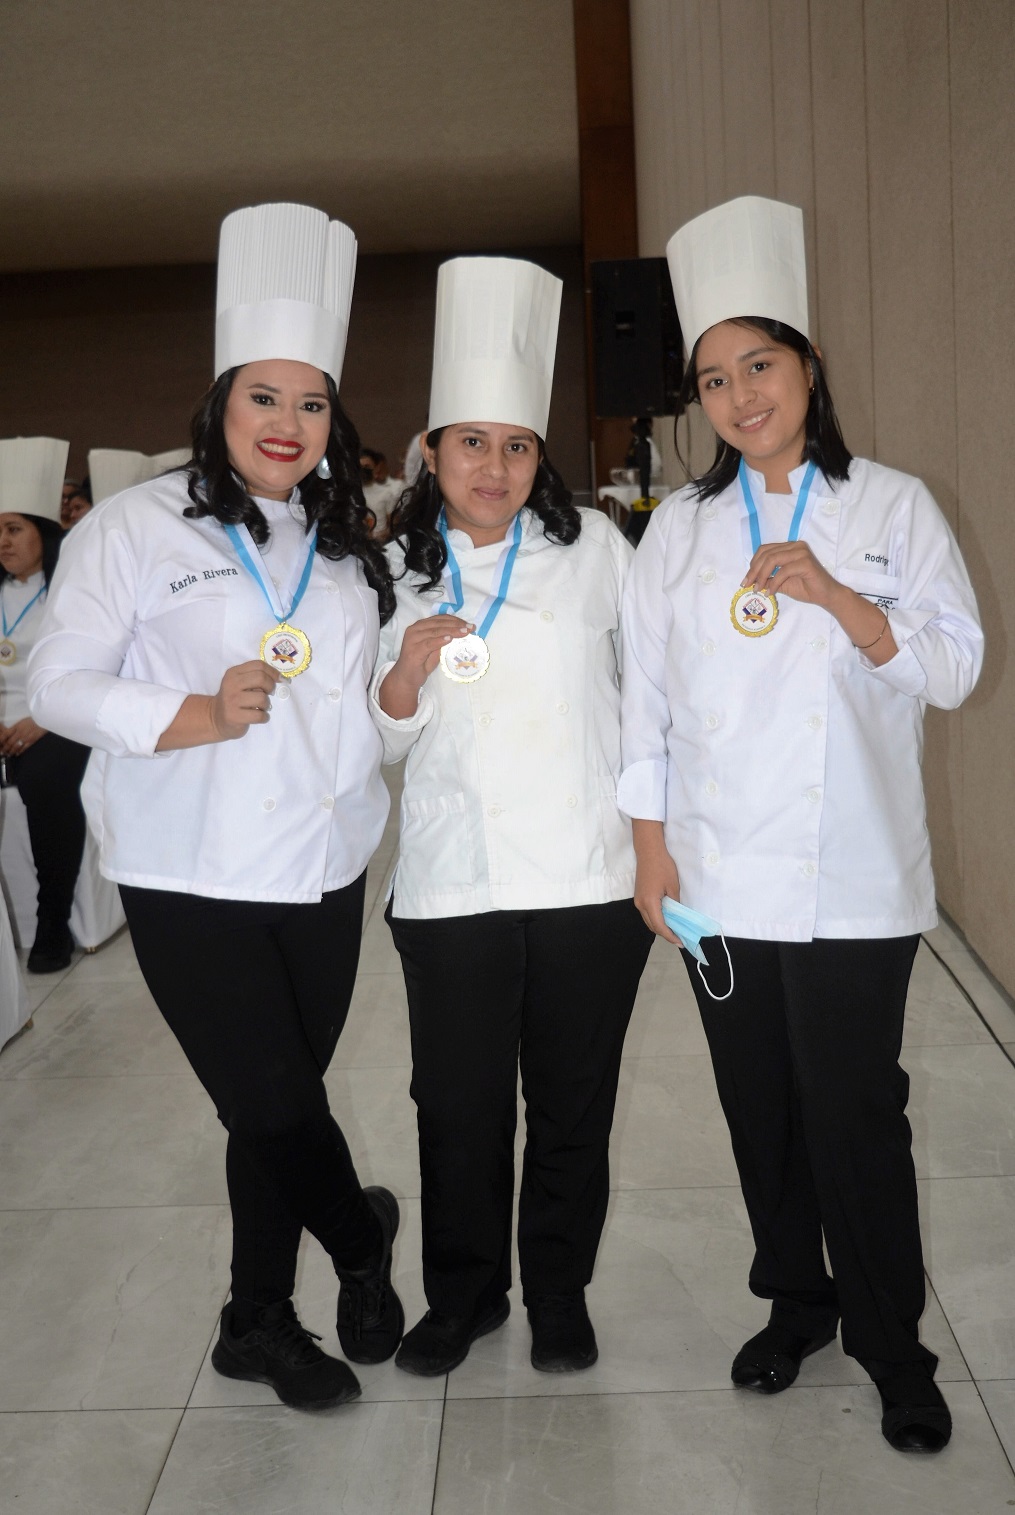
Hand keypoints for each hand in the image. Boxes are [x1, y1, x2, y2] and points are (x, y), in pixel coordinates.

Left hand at [0, 717, 46, 756]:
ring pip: (15, 747)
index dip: (1, 740)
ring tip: (9, 754)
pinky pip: (24, 748)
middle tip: (2, 752)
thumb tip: (9, 733)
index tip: (0, 743)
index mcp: (16, 727)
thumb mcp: (22, 721)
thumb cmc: (34, 719)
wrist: (43, 720)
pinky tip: (17, 753)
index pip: (5, 734)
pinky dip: (20, 752)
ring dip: (11, 751)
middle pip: (9, 742)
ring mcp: (26, 738)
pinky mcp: (31, 741)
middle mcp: (20, 733)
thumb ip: (15, 728)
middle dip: (5, 748)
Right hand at [209, 661, 282, 740]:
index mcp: (234, 673)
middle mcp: (231, 684)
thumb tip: (281, 678)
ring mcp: (232, 701)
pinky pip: (259, 715)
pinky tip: (260, 716)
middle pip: (261, 678)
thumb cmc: (234, 699)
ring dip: (267, 704)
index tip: (279, 679)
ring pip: (262, 698)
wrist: (216, 718)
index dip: (273, 672)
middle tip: (268, 693)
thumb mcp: (240, 683)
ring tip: (261, 707)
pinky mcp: (235, 716)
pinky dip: (264, 717)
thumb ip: (255, 677)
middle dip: (270, 686)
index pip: (258, 665)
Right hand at [379, 616, 473, 718]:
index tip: (469, 625)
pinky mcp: (413, 650)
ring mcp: (413, 639)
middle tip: (470, 628)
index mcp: (421, 626)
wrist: (406, 679)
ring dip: (452, 631)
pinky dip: (440, 640)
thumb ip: (444, 640)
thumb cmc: (421, 663)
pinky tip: (450, 639)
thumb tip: (462, 633)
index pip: (440, 619)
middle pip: (439, 624)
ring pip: (435, 631)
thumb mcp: (435, 649)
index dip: (456, 620)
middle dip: (457, 625)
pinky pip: (429, 643)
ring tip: (465, 632)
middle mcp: (415, 629)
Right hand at [632, 818, 680, 942]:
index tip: (681, 942)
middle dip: (665, 934)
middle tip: (679, 938)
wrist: (649, 852)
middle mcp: (641, 905)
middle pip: (652, 926)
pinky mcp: (639, 897)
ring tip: (674, 930)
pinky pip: (647, 914)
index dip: (670, 936)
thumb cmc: (663, 867)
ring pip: (649, 921)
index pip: (660, 926)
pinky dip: (656, 919)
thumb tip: (678, 916)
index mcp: (650, 903)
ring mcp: (638, 901)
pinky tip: (666, 919)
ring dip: (660, 927)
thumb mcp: (673, 886)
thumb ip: (675, 904)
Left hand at [743, 540, 840, 608]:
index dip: (753, 564)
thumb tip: (751, 580)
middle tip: (748, 585)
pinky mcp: (806, 562)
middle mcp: (795, 546)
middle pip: (766, 554)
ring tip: (758, 589)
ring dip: (761, 576)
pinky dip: (774, 583)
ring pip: (772, 560)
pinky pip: (783, 571)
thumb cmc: (806, 588)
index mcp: (789, 547)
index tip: (746, 580)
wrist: (826, 595)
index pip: (765, 550)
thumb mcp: (781, 582)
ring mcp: (801, 552)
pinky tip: (771, 592)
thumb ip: (768, 578)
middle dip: (754, 571)